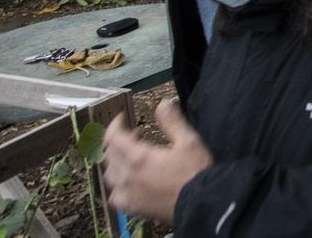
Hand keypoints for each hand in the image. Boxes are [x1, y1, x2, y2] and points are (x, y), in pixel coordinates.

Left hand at [103, 98, 212, 221]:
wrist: (202, 204)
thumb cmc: (195, 172)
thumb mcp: (189, 141)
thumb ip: (172, 122)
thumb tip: (162, 104)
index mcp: (138, 157)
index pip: (113, 137)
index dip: (115, 124)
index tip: (122, 117)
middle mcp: (127, 176)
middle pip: (110, 155)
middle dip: (119, 141)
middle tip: (137, 135)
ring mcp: (128, 194)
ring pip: (110, 175)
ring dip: (116, 162)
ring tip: (131, 158)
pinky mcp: (134, 208)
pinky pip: (115, 196)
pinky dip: (117, 186)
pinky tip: (128, 184)